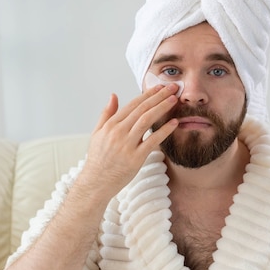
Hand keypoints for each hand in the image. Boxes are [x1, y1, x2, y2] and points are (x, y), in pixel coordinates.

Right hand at [80, 84, 179, 199]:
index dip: (148, 94)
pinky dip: (164, 131)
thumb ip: (106, 113)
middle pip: (142, 109)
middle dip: (158, 96)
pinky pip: (152, 141)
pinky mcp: (135, 158)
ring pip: (147, 120)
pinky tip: (174, 123)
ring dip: (162, 108)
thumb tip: (113, 95)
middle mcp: (118, 132)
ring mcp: (127, 145)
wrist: (96, 183)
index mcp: (110, 125)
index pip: (133, 104)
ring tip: (174, 100)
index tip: (159, 87)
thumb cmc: (98, 159)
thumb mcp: (97, 133)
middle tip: (173, 88)